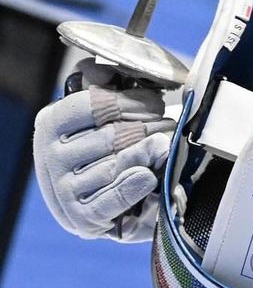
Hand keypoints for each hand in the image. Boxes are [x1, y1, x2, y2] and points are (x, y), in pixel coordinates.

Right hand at [33, 58, 172, 239]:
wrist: (105, 203)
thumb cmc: (109, 148)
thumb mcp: (104, 113)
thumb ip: (103, 85)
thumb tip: (98, 68)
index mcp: (51, 123)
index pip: (95, 103)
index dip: (134, 101)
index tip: (157, 103)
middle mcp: (50, 157)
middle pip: (113, 134)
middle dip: (150, 128)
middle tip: (167, 126)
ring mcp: (63, 191)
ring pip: (118, 163)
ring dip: (150, 154)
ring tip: (163, 147)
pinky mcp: (81, 219)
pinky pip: (116, 196)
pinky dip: (138, 184)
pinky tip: (149, 176)